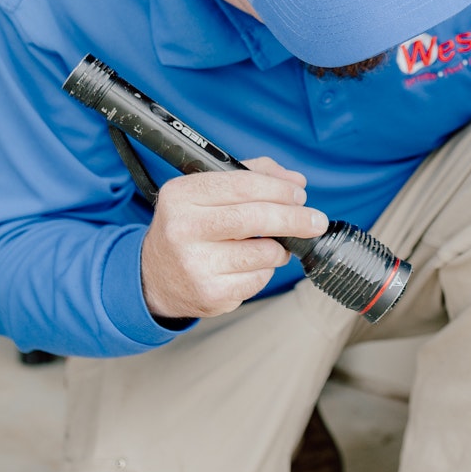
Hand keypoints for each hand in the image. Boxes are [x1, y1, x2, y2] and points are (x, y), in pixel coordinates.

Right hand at [140, 157, 328, 319]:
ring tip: (271, 246)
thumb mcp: (207, 193)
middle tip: (316, 221)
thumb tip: (297, 182)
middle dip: (295, 218)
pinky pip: (259, 279)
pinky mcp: (210, 294)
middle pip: (256, 218)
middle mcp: (183, 229)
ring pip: (264, 252)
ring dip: (279, 248)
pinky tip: (249, 266)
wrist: (154, 277)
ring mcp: (195, 265)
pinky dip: (264, 270)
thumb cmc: (191, 227)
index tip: (301, 195)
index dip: (280, 189)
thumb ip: (252, 176)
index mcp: (182, 195)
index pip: (244, 185)